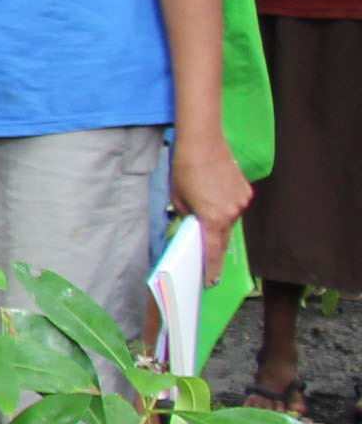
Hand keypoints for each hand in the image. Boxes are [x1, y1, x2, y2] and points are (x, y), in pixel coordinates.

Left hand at [176, 132, 253, 286]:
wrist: (203, 143)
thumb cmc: (185, 169)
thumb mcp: (177, 198)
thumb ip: (187, 216)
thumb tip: (194, 224)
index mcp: (212, 219)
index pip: (213, 251)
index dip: (212, 268)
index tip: (211, 281)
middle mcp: (231, 213)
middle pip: (222, 237)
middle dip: (214, 244)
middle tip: (206, 253)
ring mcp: (241, 202)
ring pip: (229, 220)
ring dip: (219, 220)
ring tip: (205, 207)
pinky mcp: (246, 191)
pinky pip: (235, 206)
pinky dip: (226, 205)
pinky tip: (215, 193)